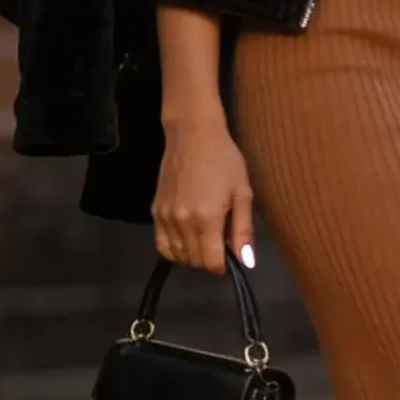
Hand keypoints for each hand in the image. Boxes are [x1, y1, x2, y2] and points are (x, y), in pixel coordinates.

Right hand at [153, 115, 255, 273]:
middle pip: (194, 261)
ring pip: (177, 255)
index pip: (211, 262)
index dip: (223, 264)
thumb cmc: (224, 160)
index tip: (230, 254)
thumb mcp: (242, 192)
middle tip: (219, 239)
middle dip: (209, 258)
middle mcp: (182, 222)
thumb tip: (245, 262)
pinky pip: (161, 244)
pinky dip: (174, 248)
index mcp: (207, 218)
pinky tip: (186, 236)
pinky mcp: (154, 211)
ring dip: (192, 254)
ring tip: (204, 236)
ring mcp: (165, 217)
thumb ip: (243, 230)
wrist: (192, 134)